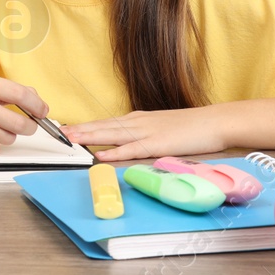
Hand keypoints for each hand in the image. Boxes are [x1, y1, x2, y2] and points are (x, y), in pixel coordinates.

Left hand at [63, 107, 228, 162]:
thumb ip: (143, 134)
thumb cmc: (191, 127)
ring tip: (71, 140)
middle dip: (80, 130)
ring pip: (112, 135)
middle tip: (59, 133)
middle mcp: (138, 123)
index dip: (85, 126)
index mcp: (138, 119)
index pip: (106, 122)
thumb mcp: (161, 128)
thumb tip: (127, 143)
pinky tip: (101, 155)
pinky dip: (115, 152)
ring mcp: (147, 132)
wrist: (215, 122)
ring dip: (90, 137)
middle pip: (103, 126)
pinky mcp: (158, 144)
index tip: (67, 129)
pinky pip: (132, 149)